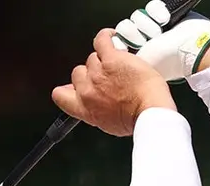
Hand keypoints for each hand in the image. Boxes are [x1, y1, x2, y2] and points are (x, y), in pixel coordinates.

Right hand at [52, 28, 175, 136]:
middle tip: (109, 76)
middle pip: (78, 72)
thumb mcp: (109, 124)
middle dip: (92, 73)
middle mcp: (87, 90)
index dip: (69, 88)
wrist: (148, 110)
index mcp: (84, 108)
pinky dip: (107, 36)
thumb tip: (94, 106)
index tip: (77, 86)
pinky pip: (101, 40)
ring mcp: (98, 72)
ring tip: (118, 62)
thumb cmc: (136, 120)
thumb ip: (95, 112)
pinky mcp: (111, 58)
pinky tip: (114, 37)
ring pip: (93, 58)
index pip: (60, 95)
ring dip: (104, 59)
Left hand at [113, 2, 209, 81]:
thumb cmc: (171, 61)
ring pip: (137, 16)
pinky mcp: (162, 14)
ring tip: (159, 33)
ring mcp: (153, 26)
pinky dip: (158, 13)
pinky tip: (165, 22)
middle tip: (147, 41)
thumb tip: (112, 51)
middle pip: (125, 27)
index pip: (118, 40)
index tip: (127, 47)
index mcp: (136, 53)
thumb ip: (123, 62)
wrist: (195, 49)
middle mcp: (143, 38)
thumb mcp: (143, 64)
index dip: (121, 40)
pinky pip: (151, 7)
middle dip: (135, 34)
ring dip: (148, 25)